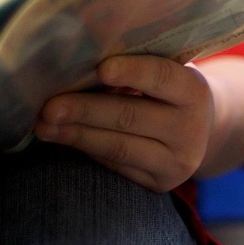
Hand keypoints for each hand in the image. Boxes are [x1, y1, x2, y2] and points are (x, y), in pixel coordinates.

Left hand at [35, 56, 212, 191]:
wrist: (200, 131)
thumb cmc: (169, 90)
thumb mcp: (168, 71)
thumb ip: (139, 64)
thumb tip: (80, 61)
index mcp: (194, 91)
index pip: (161, 78)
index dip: (132, 72)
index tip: (100, 68)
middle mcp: (190, 130)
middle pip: (130, 117)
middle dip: (84, 110)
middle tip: (49, 107)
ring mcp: (177, 162)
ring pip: (118, 148)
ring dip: (76, 135)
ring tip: (43, 126)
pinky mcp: (160, 183)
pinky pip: (116, 165)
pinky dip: (86, 149)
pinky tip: (63, 138)